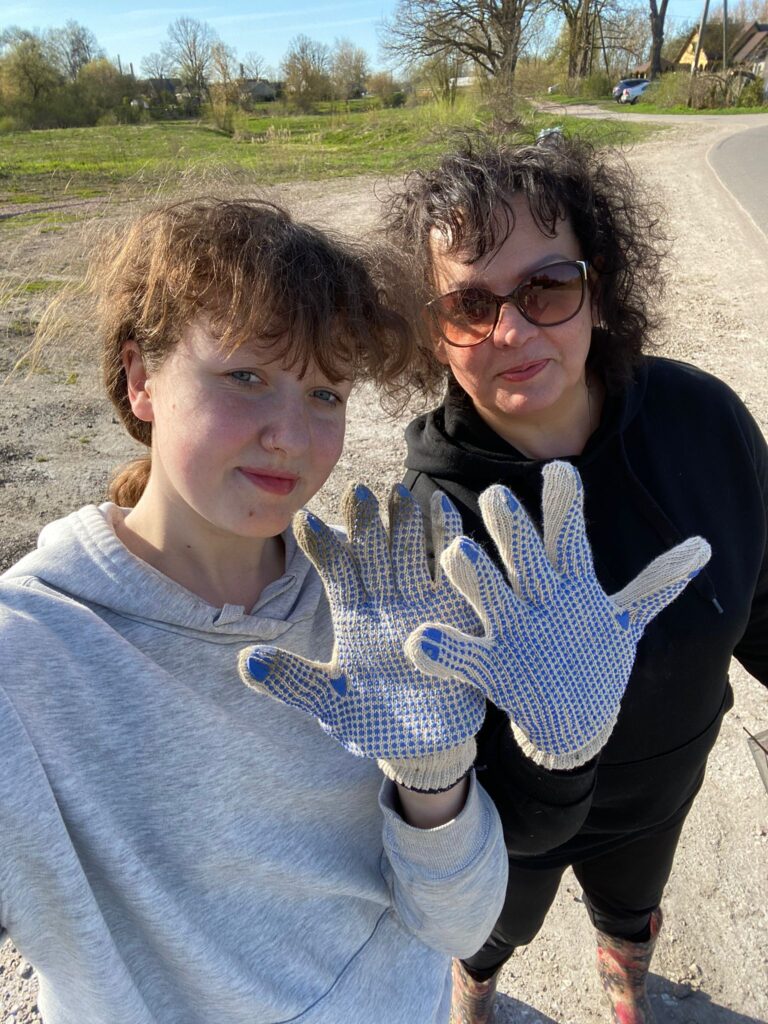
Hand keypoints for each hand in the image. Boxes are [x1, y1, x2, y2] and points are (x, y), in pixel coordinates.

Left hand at [239, 483, 485, 790]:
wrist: (424, 744)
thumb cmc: (371, 721)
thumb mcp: (329, 703)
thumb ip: (292, 681)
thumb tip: (245, 661)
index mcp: (353, 615)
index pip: (335, 572)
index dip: (321, 546)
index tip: (304, 519)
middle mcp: (385, 602)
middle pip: (374, 554)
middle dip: (366, 524)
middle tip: (358, 490)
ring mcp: (421, 605)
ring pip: (412, 555)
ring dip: (407, 526)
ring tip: (401, 495)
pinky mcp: (455, 615)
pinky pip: (452, 575)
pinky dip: (451, 545)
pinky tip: (446, 512)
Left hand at [406, 462, 711, 769]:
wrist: (577, 729)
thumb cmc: (596, 662)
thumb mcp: (627, 622)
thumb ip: (656, 584)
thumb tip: (702, 550)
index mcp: (575, 593)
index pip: (572, 543)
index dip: (566, 509)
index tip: (558, 472)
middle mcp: (545, 611)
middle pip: (528, 565)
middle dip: (513, 532)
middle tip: (495, 496)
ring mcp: (517, 641)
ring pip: (492, 603)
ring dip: (475, 580)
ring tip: (454, 551)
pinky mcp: (492, 671)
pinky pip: (462, 659)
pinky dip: (441, 652)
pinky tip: (418, 640)